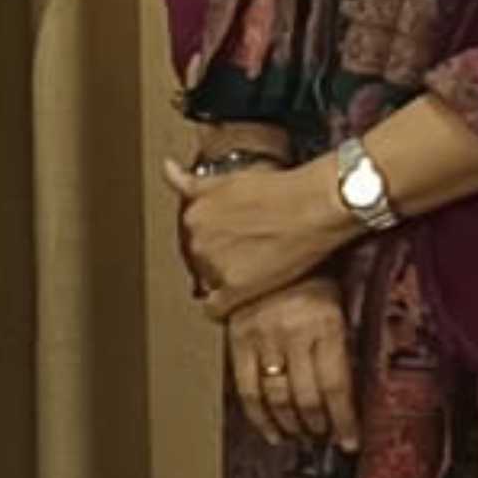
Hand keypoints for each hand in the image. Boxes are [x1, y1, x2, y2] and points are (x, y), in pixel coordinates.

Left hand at [166, 152, 358, 319]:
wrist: (310, 206)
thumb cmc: (275, 190)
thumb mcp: (225, 179)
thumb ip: (190, 182)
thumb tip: (167, 168)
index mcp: (192, 213)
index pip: (191, 238)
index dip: (212, 241)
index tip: (229, 242)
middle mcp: (196, 240)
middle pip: (198, 261)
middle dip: (218, 260)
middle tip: (246, 255)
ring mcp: (214, 265)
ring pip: (208, 283)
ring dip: (225, 281)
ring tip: (253, 270)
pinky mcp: (235, 289)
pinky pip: (215, 309)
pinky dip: (223, 309)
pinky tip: (239, 301)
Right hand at [220, 277, 360, 454]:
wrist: (267, 235)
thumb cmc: (309, 269)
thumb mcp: (336, 301)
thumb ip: (341, 342)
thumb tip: (352, 390)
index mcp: (324, 324)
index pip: (337, 388)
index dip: (344, 422)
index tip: (350, 442)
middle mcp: (293, 333)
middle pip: (307, 398)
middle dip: (318, 427)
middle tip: (324, 437)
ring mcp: (262, 335)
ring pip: (277, 397)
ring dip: (292, 425)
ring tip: (301, 435)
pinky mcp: (237, 336)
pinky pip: (246, 386)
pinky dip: (258, 415)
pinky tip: (270, 430)